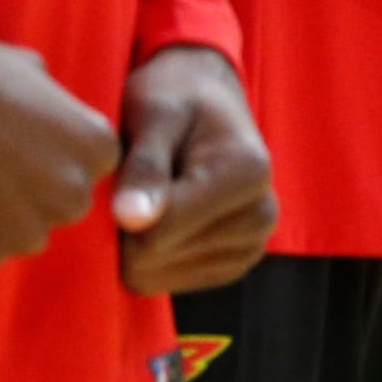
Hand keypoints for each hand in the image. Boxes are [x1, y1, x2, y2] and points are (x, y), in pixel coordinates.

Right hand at [0, 26, 118, 283]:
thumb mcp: (35, 71)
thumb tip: (52, 112)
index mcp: (99, 150)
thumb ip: (57, 106)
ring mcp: (29, 231)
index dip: (42, 162)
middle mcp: (75, 196)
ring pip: (13, 240)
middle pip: (54, 210)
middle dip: (22, 198)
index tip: (11, 146)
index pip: (82, 173)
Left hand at [112, 44, 276, 295]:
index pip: (158, 233)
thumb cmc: (174, 98)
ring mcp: (250, 245)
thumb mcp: (154, 115)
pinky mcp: (232, 264)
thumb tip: (131, 220)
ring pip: (154, 275)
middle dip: (128, 225)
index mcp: (248, 174)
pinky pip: (162, 282)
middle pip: (154, 258)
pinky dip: (148, 254)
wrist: (204, 100)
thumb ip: (144, 167)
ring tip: (153, 194)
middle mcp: (261, 216)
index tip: (121, 172)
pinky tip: (161, 216)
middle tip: (138, 180)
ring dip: (136, 240)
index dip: (120, 209)